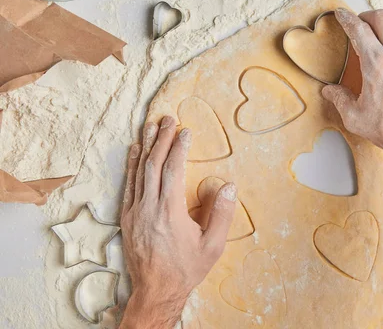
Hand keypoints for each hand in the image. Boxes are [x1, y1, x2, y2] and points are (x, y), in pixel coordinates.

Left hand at [120, 116, 236, 328]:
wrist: (156, 290)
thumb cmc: (187, 268)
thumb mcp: (213, 246)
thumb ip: (221, 214)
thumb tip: (229, 186)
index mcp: (170, 212)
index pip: (173, 170)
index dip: (179, 147)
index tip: (185, 131)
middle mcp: (149, 208)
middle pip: (154, 165)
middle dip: (161, 139)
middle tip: (167, 119)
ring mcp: (135, 212)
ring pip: (138, 171)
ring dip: (145, 146)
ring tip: (150, 126)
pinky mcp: (127, 217)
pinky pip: (128, 184)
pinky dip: (132, 165)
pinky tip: (135, 151)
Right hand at [323, 8, 382, 160]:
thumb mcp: (356, 117)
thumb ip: (340, 99)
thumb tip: (329, 92)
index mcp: (376, 63)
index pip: (358, 29)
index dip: (347, 19)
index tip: (342, 14)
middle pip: (382, 18)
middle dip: (368, 15)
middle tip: (361, 22)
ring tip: (381, 36)